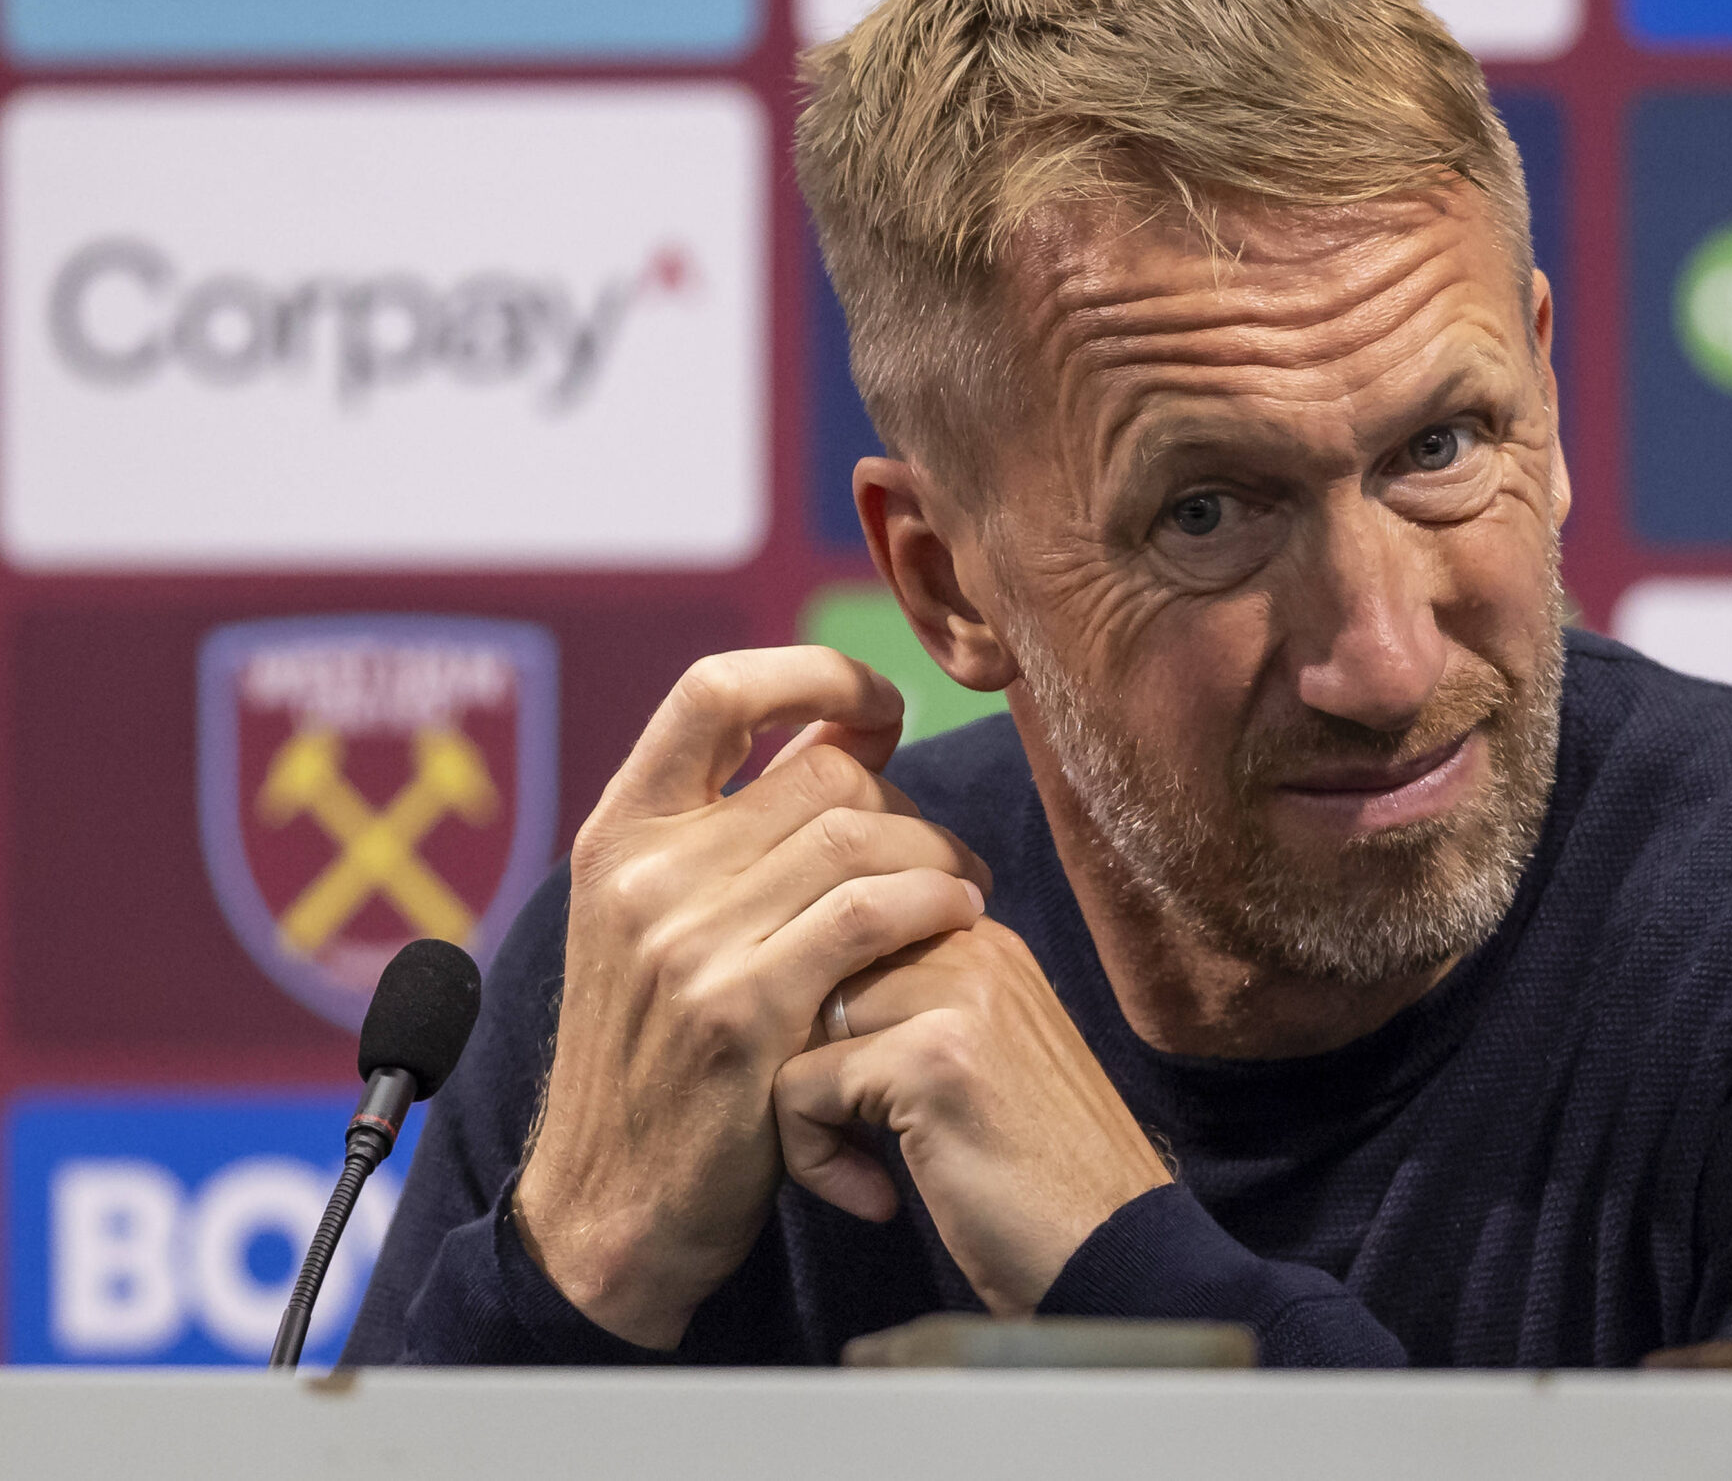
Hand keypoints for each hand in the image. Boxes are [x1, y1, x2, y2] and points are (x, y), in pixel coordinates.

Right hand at [512, 647, 992, 1348]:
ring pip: (860, 836)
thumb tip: (848, 728)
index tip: (881, 699)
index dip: (813, 672)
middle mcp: (642, 875)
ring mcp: (687, 944)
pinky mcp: (742, 1013)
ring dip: (939, 858)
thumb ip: (737, 829)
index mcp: (618, 835)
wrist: (616, 1207)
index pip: (713, 690)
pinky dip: (935, 904)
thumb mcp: (664, 925)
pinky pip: (871, 913)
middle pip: (822, 774)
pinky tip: (961, 924)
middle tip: (945, 855)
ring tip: (966, 894)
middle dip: (908, 801)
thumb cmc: (665, 1056)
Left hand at [774, 920, 1172, 1314]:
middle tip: (851, 1140)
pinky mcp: (929, 1060)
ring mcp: (956, 1000)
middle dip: (807, 1060)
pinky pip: (799, 1087)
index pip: (850, 935)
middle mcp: (977, 950)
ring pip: (795, 1022)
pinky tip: (874, 1200)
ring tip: (861, 1170)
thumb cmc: (1047, 1175)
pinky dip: (813, 1157)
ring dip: (804, 1109)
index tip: (866, 1096)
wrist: (1114, 1249)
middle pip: (816, 975)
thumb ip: (923, 1010)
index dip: (829, 1020)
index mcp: (989, 943)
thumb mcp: (992, 1059)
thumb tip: (814, 1001)